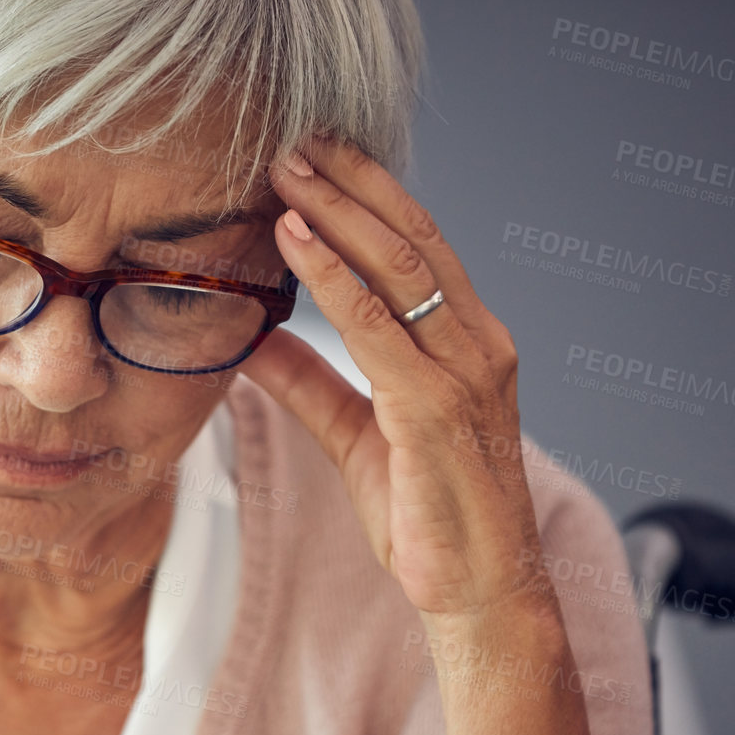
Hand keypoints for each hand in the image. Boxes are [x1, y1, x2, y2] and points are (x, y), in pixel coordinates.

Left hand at [244, 137, 548, 624]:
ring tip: (283, 173)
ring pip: (395, 268)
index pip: (418, 247)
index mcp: (468, 343)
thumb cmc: (429, 514)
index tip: (316, 161)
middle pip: (410, 238)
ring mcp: (463, 373)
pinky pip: (375, 327)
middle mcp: (476, 344)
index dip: (367, 196)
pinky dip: (331, 277)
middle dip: (349, 184)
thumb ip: (312, 384)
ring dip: (334, 212)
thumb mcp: (357, 435)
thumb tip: (256, 341)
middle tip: (292, 143)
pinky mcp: (435, 409)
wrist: (478, 590)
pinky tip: (293, 242)